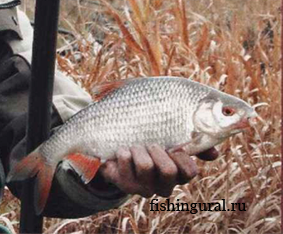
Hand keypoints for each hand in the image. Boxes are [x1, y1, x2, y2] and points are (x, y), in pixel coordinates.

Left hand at [96, 144, 218, 197]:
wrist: (117, 154)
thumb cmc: (148, 146)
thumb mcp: (171, 142)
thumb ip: (194, 145)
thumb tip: (214, 154)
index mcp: (178, 176)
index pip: (190, 172)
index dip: (182, 157)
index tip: (173, 146)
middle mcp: (163, 186)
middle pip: (168, 171)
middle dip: (157, 150)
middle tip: (150, 144)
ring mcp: (144, 188)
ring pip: (146, 166)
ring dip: (139, 149)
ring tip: (135, 147)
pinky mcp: (125, 185)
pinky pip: (126, 162)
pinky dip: (123, 151)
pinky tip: (122, 151)